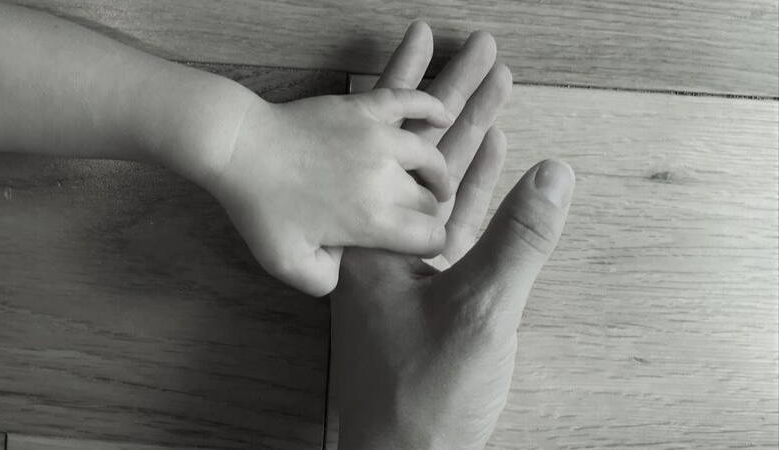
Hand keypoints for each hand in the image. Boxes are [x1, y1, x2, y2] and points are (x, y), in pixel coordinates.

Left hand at [206, 87, 454, 296]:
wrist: (242, 151)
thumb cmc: (261, 209)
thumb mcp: (288, 264)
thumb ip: (326, 281)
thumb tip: (350, 270)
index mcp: (373, 221)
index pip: (430, 237)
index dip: (431, 246)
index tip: (422, 246)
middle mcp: (385, 179)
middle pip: (431, 200)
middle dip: (430, 213)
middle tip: (417, 216)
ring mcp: (377, 139)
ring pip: (430, 156)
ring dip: (438, 172)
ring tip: (435, 179)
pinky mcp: (364, 109)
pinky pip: (409, 102)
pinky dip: (431, 108)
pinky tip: (443, 116)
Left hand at [331, 23, 574, 449]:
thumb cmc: (427, 395)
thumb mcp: (480, 316)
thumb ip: (517, 242)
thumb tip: (554, 173)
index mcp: (385, 234)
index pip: (423, 149)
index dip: (451, 96)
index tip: (466, 53)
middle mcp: (386, 234)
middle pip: (424, 149)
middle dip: (455, 95)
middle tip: (481, 46)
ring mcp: (404, 256)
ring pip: (436, 179)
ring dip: (465, 133)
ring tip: (490, 86)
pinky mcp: (424, 280)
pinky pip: (449, 217)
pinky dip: (470, 186)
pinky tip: (490, 157)